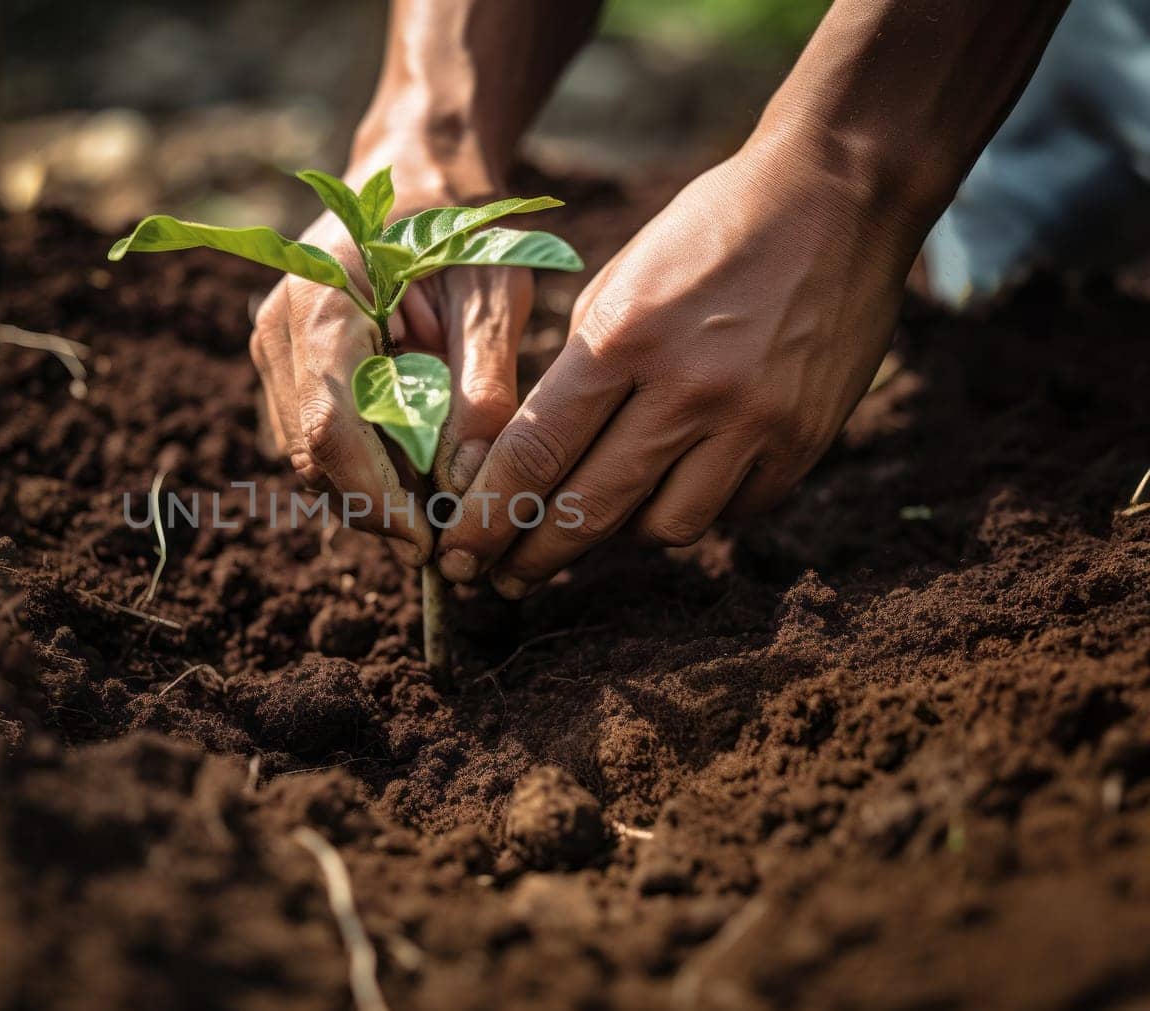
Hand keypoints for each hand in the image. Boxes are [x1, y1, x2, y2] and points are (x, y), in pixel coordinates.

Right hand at [249, 162, 533, 565]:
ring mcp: (273, 348)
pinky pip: (314, 437)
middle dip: (378, 503)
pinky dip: (363, 462)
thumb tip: (471, 482)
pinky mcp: (284, 365)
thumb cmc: (461, 226)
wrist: (417, 176)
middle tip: (448, 527)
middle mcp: (279, 328)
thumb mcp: (493, 295)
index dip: (375, 497)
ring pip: (310, 456)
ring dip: (372, 487)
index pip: (330, 427)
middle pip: (314, 454)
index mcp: (322, 301)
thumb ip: (481, 387)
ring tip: (438, 487)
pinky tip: (413, 457)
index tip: (427, 540)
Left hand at [435, 132, 924, 595]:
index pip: (535, 454)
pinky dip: (699, 504)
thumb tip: (543, 465)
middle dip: (533, 556)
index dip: (488, 517)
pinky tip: (683, 479)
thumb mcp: (620, 283)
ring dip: (623, 530)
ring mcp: (754, 422)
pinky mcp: (804, 441)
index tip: (459, 552)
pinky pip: (733, 511)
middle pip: (591, 510)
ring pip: (665, 528)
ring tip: (604, 513)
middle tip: (501, 582)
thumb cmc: (709, 231)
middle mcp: (689, 390)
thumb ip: (582, 376)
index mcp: (624, 338)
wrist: (838, 194)